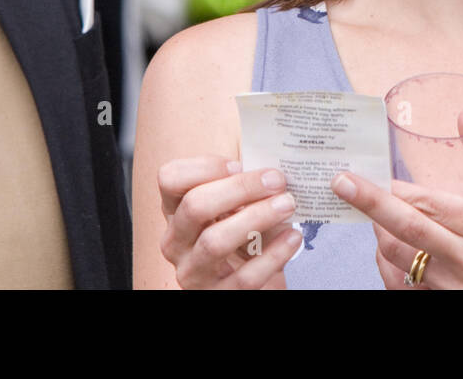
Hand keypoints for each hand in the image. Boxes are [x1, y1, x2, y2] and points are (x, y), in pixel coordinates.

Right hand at [157, 155, 303, 288]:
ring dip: (257, 217)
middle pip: (195, 206)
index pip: (170, 179)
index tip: (239, 165)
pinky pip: (245, 276)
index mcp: (176, 211)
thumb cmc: (243, 236)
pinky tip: (293, 237)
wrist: (251, 281)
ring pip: (215, 242)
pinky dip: (273, 254)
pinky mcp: (217, 296)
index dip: (203, 167)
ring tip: (288, 205)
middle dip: (240, 188)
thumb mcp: (234, 208)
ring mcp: (192, 272)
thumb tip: (270, 169)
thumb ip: (242, 187)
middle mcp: (175, 242)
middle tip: (276, 181)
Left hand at [331, 114, 462, 289]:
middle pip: (402, 230)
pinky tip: (390, 252)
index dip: (385, 187)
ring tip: (373, 216)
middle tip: (341, 185)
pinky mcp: (452, 305)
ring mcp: (456, 288)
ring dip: (379, 236)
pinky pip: (407, 288)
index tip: (359, 172)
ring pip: (398, 261)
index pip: (423, 202)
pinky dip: (392, 268)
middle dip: (366, 204)